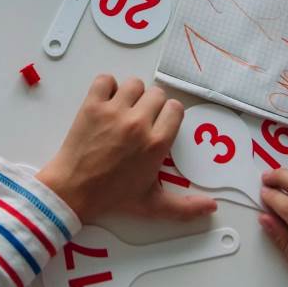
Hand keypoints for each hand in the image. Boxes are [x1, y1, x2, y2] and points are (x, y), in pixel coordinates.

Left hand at [36, 76, 216, 222]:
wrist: (74, 191)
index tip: (158, 124)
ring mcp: (114, 111)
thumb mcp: (153, 205)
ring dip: (130, 94)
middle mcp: (139, 123)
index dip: (168, 115)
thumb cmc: (114, 197)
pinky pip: (105, 80)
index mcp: (157, 143)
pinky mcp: (92, 105)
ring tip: (123, 110)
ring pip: (134, 83)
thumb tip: (213, 207)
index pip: (176, 107)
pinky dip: (106, 87)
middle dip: (151, 105)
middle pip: (156, 93)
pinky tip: (105, 102)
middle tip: (140, 119)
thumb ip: (185, 207)